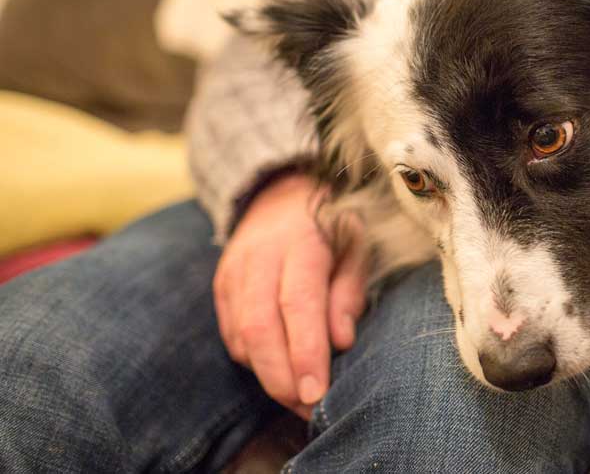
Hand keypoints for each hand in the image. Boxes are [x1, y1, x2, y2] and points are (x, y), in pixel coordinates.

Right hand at [213, 174, 367, 418]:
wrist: (282, 192)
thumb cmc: (332, 225)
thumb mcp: (357, 245)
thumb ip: (350, 290)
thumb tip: (342, 340)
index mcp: (300, 242)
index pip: (297, 303)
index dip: (305, 352)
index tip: (316, 393)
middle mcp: (259, 256)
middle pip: (259, 327)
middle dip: (281, 377)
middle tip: (308, 409)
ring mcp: (233, 271)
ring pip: (241, 336)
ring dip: (267, 376)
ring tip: (299, 399)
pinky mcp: (220, 286)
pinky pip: (231, 335)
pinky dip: (254, 361)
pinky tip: (278, 371)